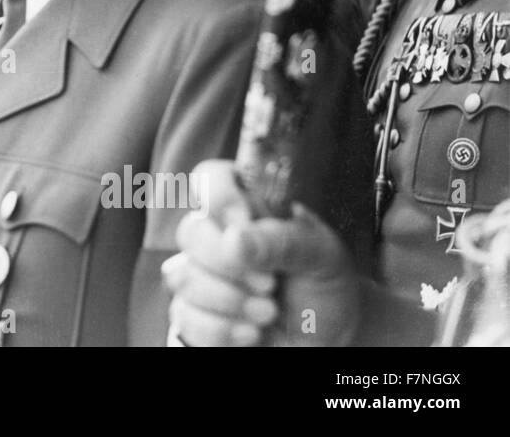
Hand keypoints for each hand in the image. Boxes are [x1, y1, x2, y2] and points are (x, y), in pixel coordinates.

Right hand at [162, 159, 360, 345]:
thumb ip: (281, 241)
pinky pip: (185, 317)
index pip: (210, 177)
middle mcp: (217, 236)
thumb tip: (234, 239)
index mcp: (247, 208)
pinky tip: (253, 332)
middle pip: (190, 232)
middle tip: (270, 283)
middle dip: (228, 264)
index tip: (243, 221)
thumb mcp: (321, 255)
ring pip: (182, 278)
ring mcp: (201, 275)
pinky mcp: (194, 314)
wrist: (331, 336)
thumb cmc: (325, 284)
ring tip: (269, 311)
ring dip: (230, 300)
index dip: (218, 195)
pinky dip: (223, 329)